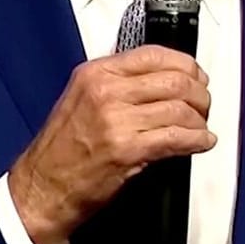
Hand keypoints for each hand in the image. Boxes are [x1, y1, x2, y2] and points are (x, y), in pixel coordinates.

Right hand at [7, 45, 214, 243]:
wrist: (41, 188)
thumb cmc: (61, 150)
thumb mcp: (82, 99)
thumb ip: (118, 84)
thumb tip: (161, 79)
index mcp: (96, 73)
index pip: (154, 54)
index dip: (186, 65)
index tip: (196, 75)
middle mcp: (106, 91)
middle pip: (174, 80)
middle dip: (199, 93)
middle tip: (203, 105)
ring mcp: (117, 120)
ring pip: (180, 109)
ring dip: (199, 120)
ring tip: (201, 128)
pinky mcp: (128, 150)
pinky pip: (177, 138)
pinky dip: (197, 140)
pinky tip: (201, 143)